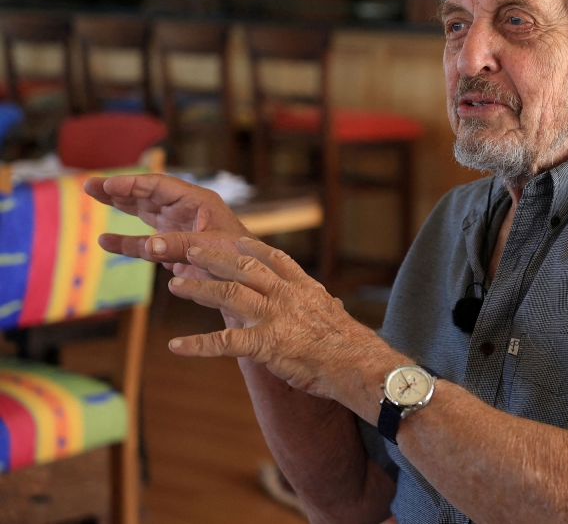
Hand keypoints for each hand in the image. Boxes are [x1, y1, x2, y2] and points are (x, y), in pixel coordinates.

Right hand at [84, 173, 253, 278]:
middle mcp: (186, 212)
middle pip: (147, 196)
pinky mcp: (175, 251)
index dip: (132, 185)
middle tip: (89, 185)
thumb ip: (180, 245)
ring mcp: (179, 231)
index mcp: (198, 202)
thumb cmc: (243, 258)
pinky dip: (128, 244)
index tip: (107, 185)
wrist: (254, 284)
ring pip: (144, 215)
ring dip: (119, 209)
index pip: (159, 187)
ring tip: (92, 198)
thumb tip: (148, 246)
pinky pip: (146, 245)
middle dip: (119, 190)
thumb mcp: (213, 248)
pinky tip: (106, 242)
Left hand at [166, 237, 402, 420]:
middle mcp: (286, 295)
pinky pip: (225, 342)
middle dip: (214, 257)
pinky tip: (176, 346)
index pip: (274, 258)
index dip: (252, 247)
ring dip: (199, 288)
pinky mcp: (266, 344)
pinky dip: (197, 344)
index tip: (235, 240)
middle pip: (243, 268)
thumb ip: (323, 305)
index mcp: (303, 287)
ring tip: (175, 284)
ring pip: (229, 294)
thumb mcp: (335, 315)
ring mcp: (274, 317)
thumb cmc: (350, 345)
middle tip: (190, 251)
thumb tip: (329, 303)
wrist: (357, 363)